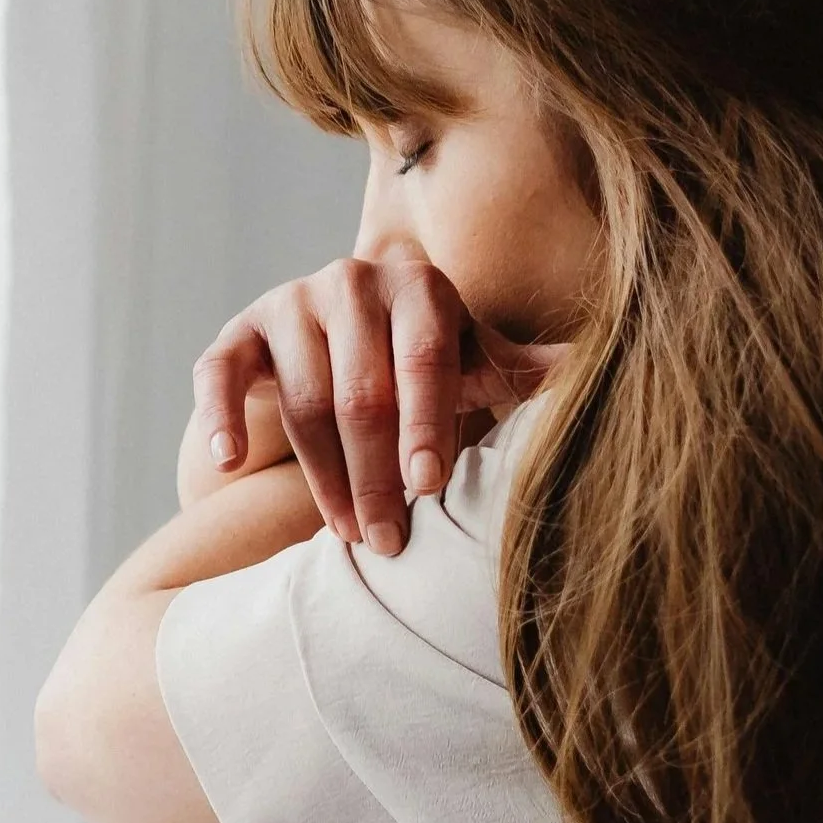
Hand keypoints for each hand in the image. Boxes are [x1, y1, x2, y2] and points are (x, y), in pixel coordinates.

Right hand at [190, 257, 570, 554]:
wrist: (336, 340)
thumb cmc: (419, 363)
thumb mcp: (472, 364)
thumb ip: (525, 371)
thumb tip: (602, 372)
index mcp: (417, 285)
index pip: (423, 359)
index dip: (426, 424)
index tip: (429, 487)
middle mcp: (349, 282)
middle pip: (360, 391)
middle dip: (375, 473)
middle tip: (388, 540)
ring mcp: (287, 305)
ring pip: (301, 400)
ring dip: (323, 477)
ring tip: (345, 534)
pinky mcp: (237, 335)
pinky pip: (219, 376)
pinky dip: (220, 420)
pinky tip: (226, 464)